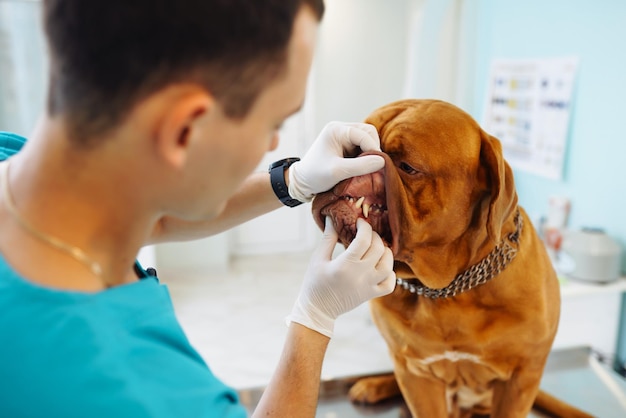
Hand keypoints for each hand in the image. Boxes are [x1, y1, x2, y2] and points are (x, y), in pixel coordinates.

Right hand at [287, 217, 395, 337]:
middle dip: (375, 236)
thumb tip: (332, 218)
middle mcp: (360, 275)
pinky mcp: (371, 295)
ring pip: (388, 265)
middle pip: (378, 249)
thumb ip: (328, 238)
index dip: (364, 227)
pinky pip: (389, 284)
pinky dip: (390, 273)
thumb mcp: (318, 258)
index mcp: (345, 264)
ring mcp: (368, 286)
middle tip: (367, 233)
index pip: (364, 240)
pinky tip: (381, 267)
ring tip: (377, 247)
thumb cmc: (315, 283)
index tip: (360, 222)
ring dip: (386, 252)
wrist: (318, 310)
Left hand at [288, 122, 384, 202]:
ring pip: (367, 140)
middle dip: (373, 149)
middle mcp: (341, 129)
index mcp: (336, 130)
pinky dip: (366, 157)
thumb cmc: (315, 175)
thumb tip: (383, 161)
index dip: (373, 148)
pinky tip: (364, 168)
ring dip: (371, 154)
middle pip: (368, 133)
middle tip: (374, 167)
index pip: (364, 133)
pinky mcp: (346, 146)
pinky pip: (363, 147)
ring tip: (368, 168)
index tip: (379, 165)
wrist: (302, 182)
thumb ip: (360, 166)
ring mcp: (344, 137)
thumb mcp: (338, 172)